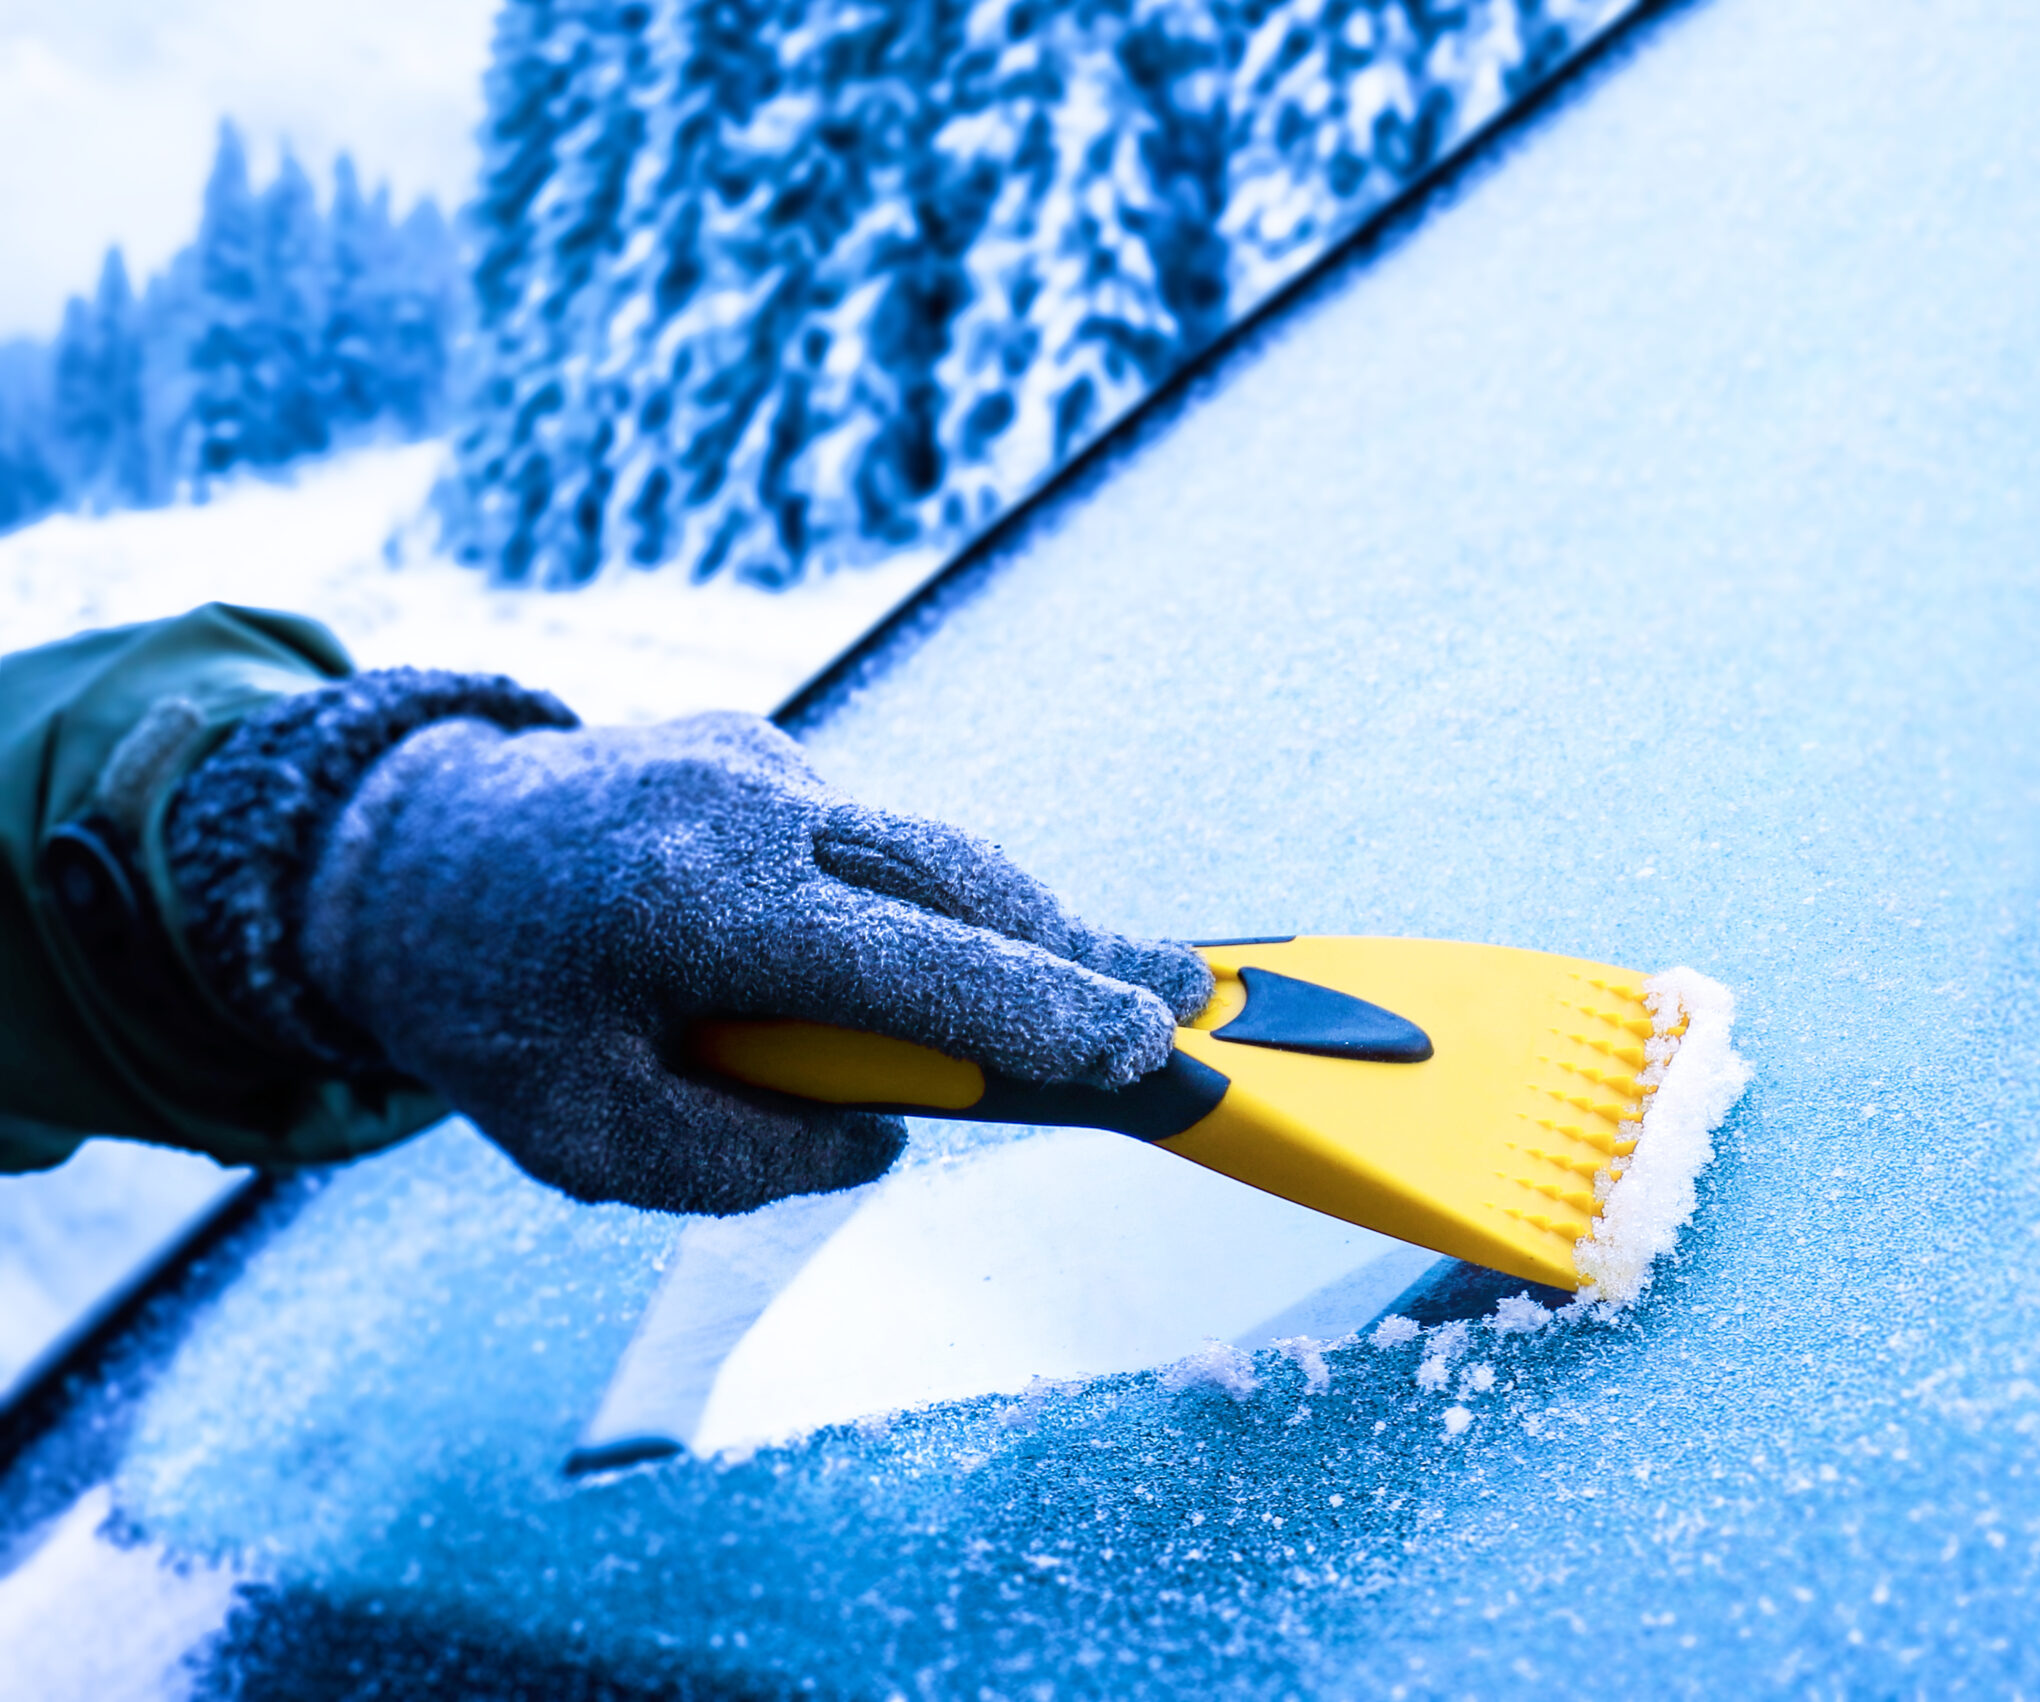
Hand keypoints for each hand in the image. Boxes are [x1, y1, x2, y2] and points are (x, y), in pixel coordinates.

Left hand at [294, 711, 1210, 1212]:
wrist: (389, 852)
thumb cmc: (487, 1014)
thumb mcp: (584, 1140)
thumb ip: (745, 1160)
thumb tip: (881, 1134)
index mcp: (692, 907)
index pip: (914, 966)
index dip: (1043, 1010)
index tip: (1149, 1045)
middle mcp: (739, 808)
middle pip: (958, 878)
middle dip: (1078, 949)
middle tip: (1187, 1000)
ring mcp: (751, 756)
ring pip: (924, 847)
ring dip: (1008, 924)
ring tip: (1103, 987)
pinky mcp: (752, 741)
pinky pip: (862, 834)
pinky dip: (909, 898)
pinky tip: (925, 953)